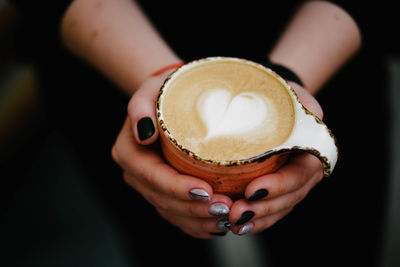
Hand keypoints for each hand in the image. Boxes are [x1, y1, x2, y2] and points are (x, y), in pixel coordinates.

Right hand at [111, 72, 231, 238]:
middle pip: (163, 200)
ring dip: (199, 221)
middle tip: (226, 208)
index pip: (153, 176)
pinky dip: (197, 225)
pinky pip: (177, 215)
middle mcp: (136, 174)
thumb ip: (141, 107)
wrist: (167, 100)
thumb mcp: (150, 89)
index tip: (206, 190)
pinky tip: (218, 226)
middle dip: (194, 209)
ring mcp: (149, 186)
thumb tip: (144, 134)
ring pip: (171, 213)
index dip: (178, 188)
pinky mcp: (163, 193)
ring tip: (227, 218)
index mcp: (129, 152)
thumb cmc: (163, 92)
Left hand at [229, 82, 324, 234]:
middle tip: (235, 212)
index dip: (279, 186)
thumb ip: (302, 103)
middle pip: (288, 199)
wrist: (275, 105)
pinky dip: (254, 219)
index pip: (299, 175)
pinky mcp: (273, 190)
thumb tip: (307, 110)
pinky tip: (237, 225)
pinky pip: (268, 210)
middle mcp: (304, 173)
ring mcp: (289, 185)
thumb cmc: (282, 97)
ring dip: (256, 219)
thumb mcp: (293, 95)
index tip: (253, 189)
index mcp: (312, 152)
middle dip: (263, 209)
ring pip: (277, 209)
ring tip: (233, 223)